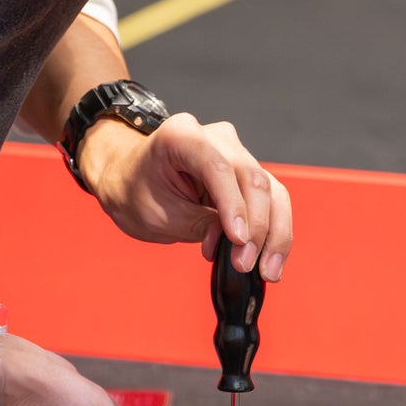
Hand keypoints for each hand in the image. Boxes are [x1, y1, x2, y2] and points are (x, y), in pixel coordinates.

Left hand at [76, 113, 291, 280]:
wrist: (130, 180)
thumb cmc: (136, 192)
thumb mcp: (158, 215)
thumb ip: (200, 225)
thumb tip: (239, 243)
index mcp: (182, 135)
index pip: (219, 168)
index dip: (233, 205)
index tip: (238, 240)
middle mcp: (216, 138)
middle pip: (252, 179)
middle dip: (256, 228)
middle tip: (246, 265)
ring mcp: (236, 153)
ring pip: (271, 191)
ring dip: (274, 234)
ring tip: (268, 271)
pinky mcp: (247, 174)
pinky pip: (271, 200)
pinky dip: (273, 231)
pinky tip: (270, 260)